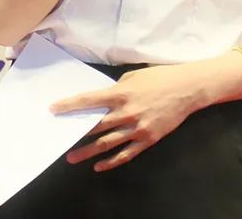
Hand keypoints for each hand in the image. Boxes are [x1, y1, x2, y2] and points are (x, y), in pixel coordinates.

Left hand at [51, 63, 203, 170]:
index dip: (70, 105)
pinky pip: (126, 153)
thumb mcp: (134, 76)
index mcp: (121, 93)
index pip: (89, 100)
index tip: (54, 109)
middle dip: (76, 132)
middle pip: (95, 125)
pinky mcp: (148, 139)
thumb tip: (104, 99)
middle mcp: (127, 112)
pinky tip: (99, 166)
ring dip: (88, 151)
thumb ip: (118, 88)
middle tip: (60, 138)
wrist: (187, 89)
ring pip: (107, 143)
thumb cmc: (160, 77)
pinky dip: (112, 161)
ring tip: (72, 158)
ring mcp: (137, 128)